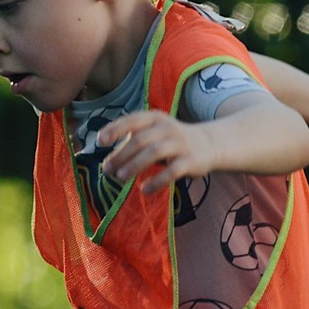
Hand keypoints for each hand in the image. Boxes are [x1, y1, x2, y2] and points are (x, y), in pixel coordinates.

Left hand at [97, 110, 219, 194]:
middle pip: (140, 139)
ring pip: (154, 152)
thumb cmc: (172, 140)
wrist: (209, 144)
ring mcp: (180, 144)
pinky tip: (144, 190)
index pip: (132, 121)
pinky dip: (156, 181)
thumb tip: (108, 163)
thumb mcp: (154, 132)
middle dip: (121, 154)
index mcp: (155, 118)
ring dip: (135, 165)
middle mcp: (167, 128)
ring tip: (120, 177)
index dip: (115, 129)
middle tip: (107, 169)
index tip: (100, 141)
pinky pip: (172, 171)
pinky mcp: (190, 161)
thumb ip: (134, 141)